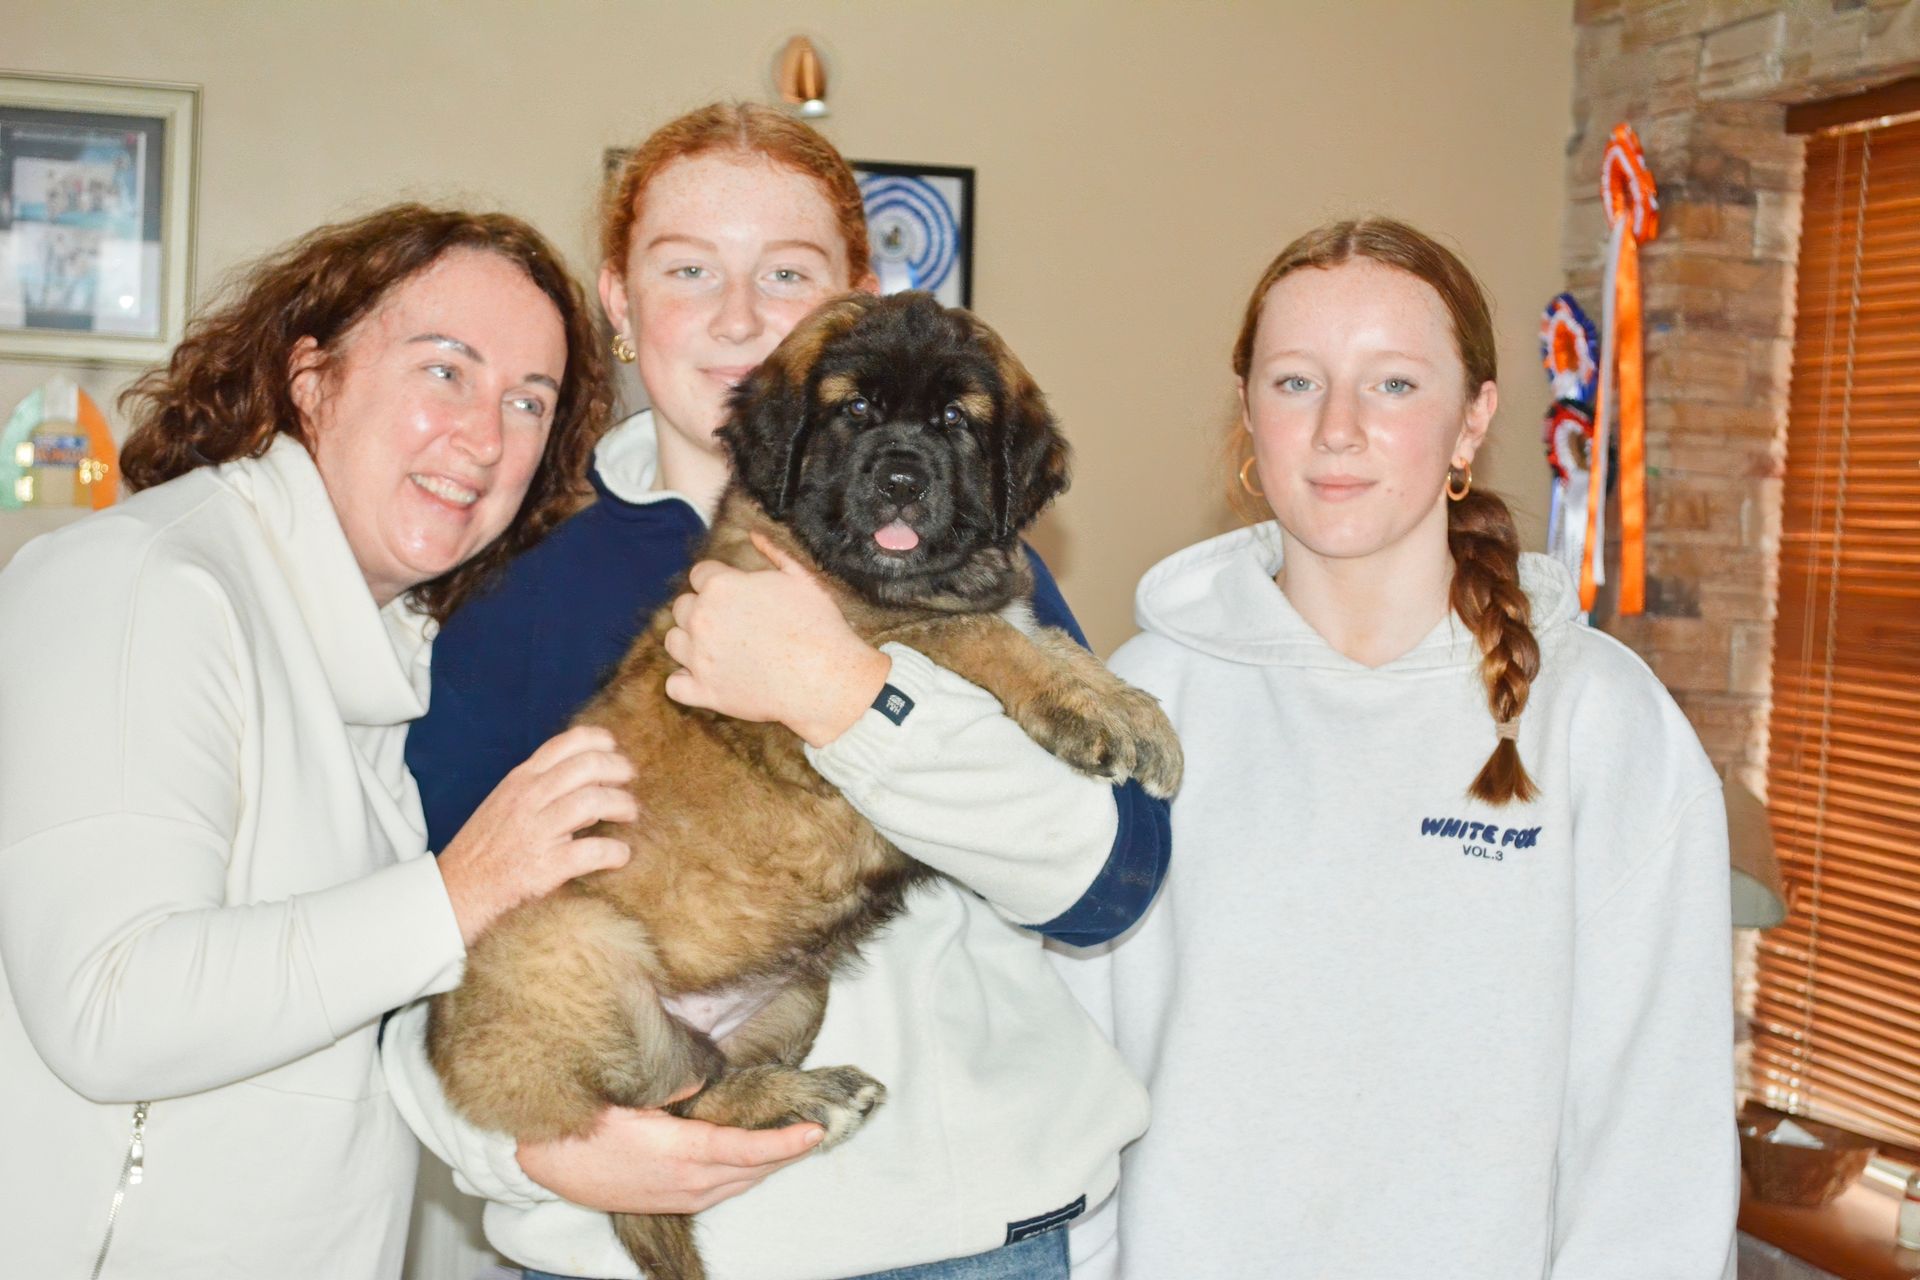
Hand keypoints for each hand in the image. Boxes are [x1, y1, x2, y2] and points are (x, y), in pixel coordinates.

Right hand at [437, 726, 637, 944]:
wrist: (456, 892)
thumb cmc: (484, 849)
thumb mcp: (505, 803)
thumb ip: (539, 787)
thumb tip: (585, 780)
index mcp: (520, 781)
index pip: (564, 745)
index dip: (598, 741)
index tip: (614, 748)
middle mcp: (529, 799)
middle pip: (587, 767)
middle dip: (617, 769)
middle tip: (630, 781)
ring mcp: (537, 831)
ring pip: (594, 801)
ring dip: (622, 805)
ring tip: (630, 813)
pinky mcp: (545, 867)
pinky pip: (593, 851)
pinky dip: (615, 852)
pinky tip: (621, 855)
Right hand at [515, 1100, 824, 1214]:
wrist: (553, 1162)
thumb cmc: (589, 1123)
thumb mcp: (631, 1096)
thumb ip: (674, 1085)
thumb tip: (707, 1077)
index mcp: (681, 1153)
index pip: (746, 1149)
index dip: (784, 1142)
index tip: (814, 1129)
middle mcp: (689, 1181)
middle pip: (754, 1167)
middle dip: (789, 1148)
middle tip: (819, 1122)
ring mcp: (684, 1196)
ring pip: (743, 1181)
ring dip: (772, 1161)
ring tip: (799, 1138)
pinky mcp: (677, 1202)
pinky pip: (726, 1188)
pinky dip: (750, 1171)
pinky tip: (760, 1156)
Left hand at [663, 533, 890, 747]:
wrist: (825, 678)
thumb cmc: (818, 625)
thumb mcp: (801, 578)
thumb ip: (773, 552)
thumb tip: (755, 534)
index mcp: (720, 586)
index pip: (699, 574)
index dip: (717, 581)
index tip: (734, 594)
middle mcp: (702, 619)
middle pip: (682, 606)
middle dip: (701, 610)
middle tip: (729, 622)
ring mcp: (699, 658)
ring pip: (673, 642)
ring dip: (689, 642)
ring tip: (716, 648)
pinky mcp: (704, 692)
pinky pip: (674, 685)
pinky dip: (685, 682)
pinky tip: (704, 678)